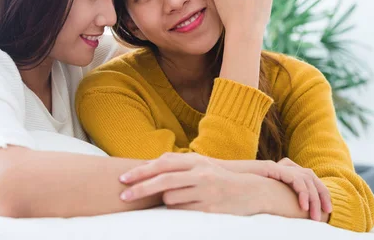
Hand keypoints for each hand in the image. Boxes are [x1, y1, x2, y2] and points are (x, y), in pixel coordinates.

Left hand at [118, 153, 263, 215]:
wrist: (250, 191)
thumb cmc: (216, 178)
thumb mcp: (198, 165)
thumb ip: (175, 164)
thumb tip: (144, 167)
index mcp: (194, 160)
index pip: (161, 164)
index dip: (140, 172)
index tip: (123, 179)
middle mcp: (200, 174)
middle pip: (162, 182)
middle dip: (140, 190)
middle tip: (124, 197)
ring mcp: (205, 192)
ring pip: (170, 199)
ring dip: (167, 201)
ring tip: (181, 198)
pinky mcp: (209, 209)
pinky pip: (182, 212)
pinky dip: (179, 210)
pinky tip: (190, 206)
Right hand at [213, 158, 332, 220]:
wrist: (216, 178)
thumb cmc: (234, 190)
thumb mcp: (258, 196)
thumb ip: (271, 199)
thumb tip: (283, 214)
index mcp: (279, 173)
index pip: (306, 178)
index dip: (318, 193)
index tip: (323, 211)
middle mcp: (280, 167)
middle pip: (310, 175)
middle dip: (322, 194)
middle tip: (327, 212)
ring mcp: (274, 165)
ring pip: (306, 177)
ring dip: (315, 196)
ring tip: (315, 214)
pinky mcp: (269, 167)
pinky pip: (294, 177)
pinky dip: (302, 191)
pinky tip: (303, 206)